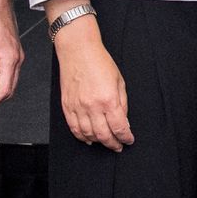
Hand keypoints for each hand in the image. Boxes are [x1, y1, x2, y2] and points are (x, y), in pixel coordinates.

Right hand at [52, 17, 131, 149]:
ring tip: (105, 142)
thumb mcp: (119, 81)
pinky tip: (88, 138)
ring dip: (98, 141)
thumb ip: (122, 103)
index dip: (126, 137)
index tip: (129, 140)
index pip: (119, 127)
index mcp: (108, 100)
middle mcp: (92, 106)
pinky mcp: (67, 106)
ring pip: (88, 134)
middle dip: (113, 144)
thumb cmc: (100, 62)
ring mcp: (78, 107)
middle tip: (118, 146)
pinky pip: (74, 128)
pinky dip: (81, 136)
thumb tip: (124, 121)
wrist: (78, 51)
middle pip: (104, 135)